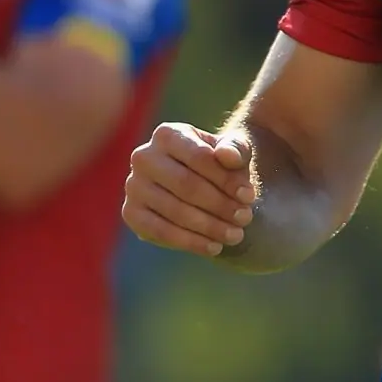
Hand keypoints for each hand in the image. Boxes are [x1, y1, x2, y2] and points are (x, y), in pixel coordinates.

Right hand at [124, 123, 258, 256]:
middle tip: (245, 218)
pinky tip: (214, 247)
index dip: (227, 179)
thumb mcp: (234, 153)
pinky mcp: (131, 213)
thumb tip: (227, 156)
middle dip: (220, 205)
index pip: (199, 157)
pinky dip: (190, 242)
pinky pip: (159, 231)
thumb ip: (236, 150)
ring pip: (174, 210)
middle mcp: (144, 157)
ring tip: (235, 235)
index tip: (249, 196)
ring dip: (209, 226)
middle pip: (186, 185)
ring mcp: (134, 186)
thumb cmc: (219, 166)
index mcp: (167, 134)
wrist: (197, 185)